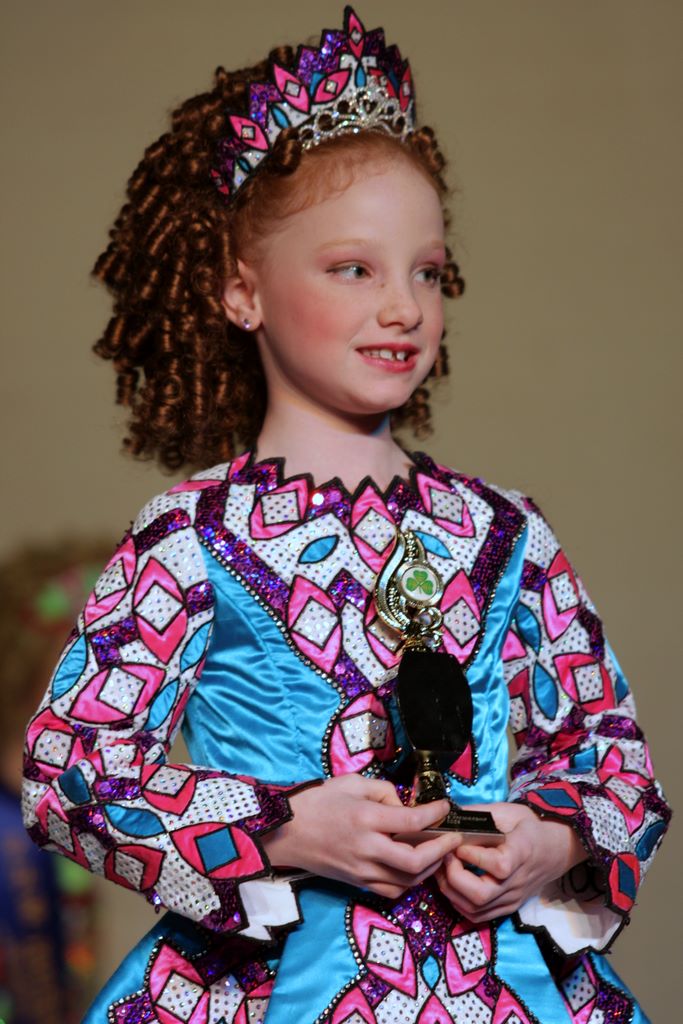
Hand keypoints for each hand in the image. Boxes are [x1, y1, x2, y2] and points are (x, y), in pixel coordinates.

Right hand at [261, 775, 462, 898]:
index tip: (445, 808)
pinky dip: (409, 882)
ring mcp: (361, 870)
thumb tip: (404, 807)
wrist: (285, 832)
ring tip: (438, 853)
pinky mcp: (356, 883)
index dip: (435, 815)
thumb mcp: (351, 783)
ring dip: (429, 868)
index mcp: (365, 818)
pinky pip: (391, 890)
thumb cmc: (317, 802)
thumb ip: (383, 791)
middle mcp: (366, 848)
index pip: (411, 820)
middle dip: (441, 850)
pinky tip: (414, 868)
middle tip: (452, 838)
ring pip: (407, 881)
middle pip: (415, 860)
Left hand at [435, 802, 585, 922]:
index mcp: (522, 853)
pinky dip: (458, 902)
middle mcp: (517, 882)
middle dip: (454, 877)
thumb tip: (446, 814)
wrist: (556, 849)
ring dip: (451, 891)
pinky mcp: (508, 907)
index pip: (499, 866)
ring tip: (442, 868)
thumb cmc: (529, 826)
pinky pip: (478, 915)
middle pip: (481, 895)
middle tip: (445, 856)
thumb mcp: (508, 811)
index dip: (473, 856)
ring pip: (475, 909)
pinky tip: (452, 884)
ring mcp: (513, 899)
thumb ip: (479, 813)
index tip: (457, 842)